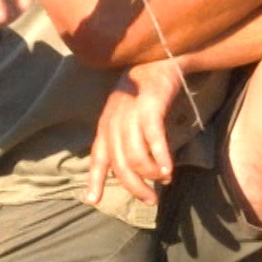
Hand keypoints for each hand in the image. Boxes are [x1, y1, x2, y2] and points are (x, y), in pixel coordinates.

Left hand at [85, 61, 183, 206]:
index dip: (94, 180)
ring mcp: (130, 115)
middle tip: (150, 200)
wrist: (158, 60)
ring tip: (164, 179)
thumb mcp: (127, 117)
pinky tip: (169, 169)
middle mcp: (114, 122)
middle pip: (120, 165)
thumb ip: (126, 141)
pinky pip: (153, 140)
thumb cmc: (144, 93)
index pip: (98, 157)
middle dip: (135, 187)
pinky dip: (161, 158)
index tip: (92, 200)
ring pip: (136, 157)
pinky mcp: (149, 108)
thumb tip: (136, 171)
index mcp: (106, 126)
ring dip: (151, 174)